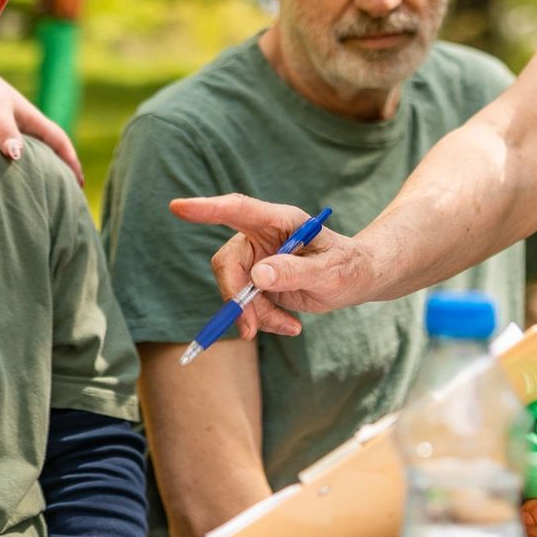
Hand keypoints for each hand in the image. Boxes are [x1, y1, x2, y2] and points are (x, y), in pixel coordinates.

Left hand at [0, 56, 83, 183]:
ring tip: (34, 192)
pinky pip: (4, 151)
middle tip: (63, 194)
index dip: (71, 160)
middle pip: (45, 147)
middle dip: (57, 168)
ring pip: (24, 150)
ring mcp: (1, 125)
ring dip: (33, 168)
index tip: (80, 183)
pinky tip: (1, 178)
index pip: (58, 140)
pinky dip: (9, 166)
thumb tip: (17, 156)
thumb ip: (4, 130)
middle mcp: (18, 121)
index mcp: (28, 116)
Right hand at [169, 195, 377, 338]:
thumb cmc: (350, 266)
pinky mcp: (258, 280)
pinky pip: (246, 304)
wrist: (358, 279)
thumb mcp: (331, 273)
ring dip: (256, 314)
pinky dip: (263, 320)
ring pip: (235, 288)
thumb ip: (295, 272)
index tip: (178, 208)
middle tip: (250, 329)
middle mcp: (263, 235)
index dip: (207, 209)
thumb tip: (257, 276)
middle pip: (228, 262)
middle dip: (236, 297)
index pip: (239, 210)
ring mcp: (258, 258)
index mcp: (281, 220)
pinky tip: (291, 325)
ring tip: (291, 326)